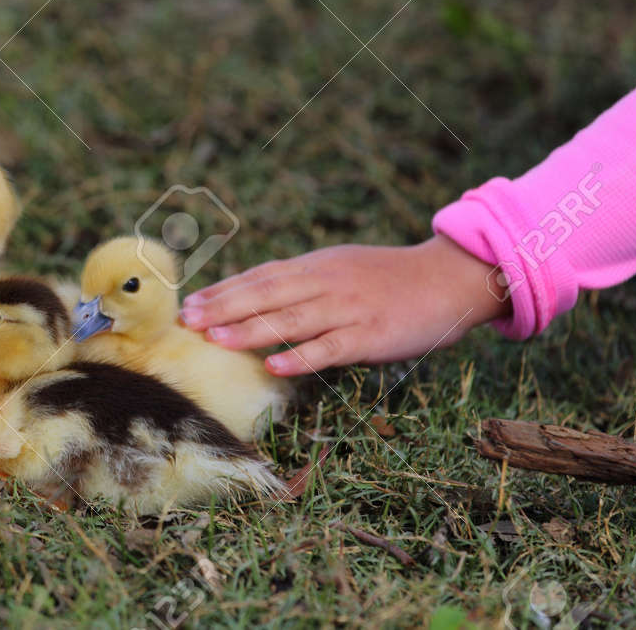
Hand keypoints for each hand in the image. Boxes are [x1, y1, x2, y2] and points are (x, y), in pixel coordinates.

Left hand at [180, 236, 510, 375]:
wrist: (447, 277)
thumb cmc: (387, 279)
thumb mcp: (339, 268)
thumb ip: (300, 282)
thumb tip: (253, 296)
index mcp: (315, 267)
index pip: (259, 277)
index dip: (223, 291)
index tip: (188, 304)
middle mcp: (325, 283)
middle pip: (265, 294)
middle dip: (223, 307)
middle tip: (187, 320)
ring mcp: (347, 309)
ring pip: (290, 320)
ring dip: (250, 330)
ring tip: (215, 340)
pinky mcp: (369, 335)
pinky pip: (330, 347)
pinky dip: (300, 357)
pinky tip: (273, 367)